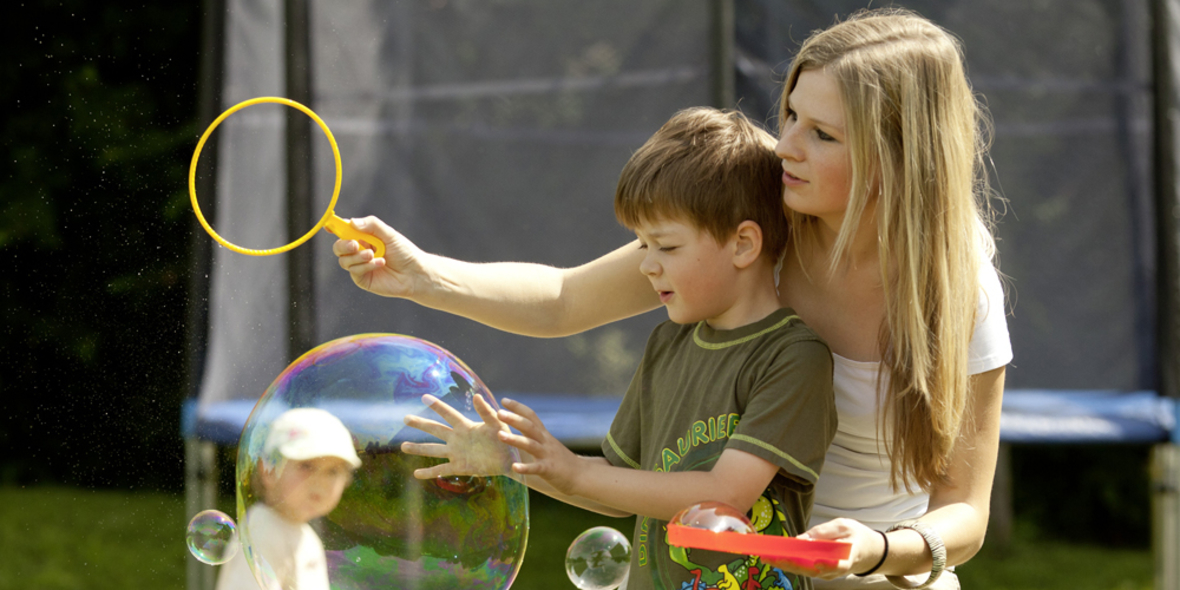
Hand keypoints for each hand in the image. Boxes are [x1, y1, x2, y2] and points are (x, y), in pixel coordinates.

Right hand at [330, 215, 428, 298]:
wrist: (414, 273)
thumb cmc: (404, 252)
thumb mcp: (389, 234)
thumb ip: (371, 225)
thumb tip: (351, 221)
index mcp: (363, 237)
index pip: (344, 230)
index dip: (334, 227)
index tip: (329, 227)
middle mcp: (358, 251)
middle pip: (338, 247)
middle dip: (343, 245)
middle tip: (355, 245)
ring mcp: (359, 266)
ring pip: (344, 260)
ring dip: (358, 257)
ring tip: (373, 255)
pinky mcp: (362, 279)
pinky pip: (354, 271)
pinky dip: (365, 266)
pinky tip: (380, 263)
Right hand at [400, 394, 515, 478]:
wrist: (512, 459)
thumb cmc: (507, 438)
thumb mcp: (497, 424)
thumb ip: (486, 412)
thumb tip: (476, 396)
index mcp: (466, 426)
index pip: (448, 414)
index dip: (437, 405)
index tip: (424, 396)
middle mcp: (458, 438)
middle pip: (435, 429)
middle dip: (420, 424)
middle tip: (405, 418)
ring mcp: (457, 453)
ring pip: (433, 450)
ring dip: (418, 448)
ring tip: (403, 446)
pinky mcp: (460, 467)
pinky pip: (441, 470)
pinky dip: (429, 472)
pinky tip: (416, 474)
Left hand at [495, 398, 582, 495]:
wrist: (582, 475)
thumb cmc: (561, 461)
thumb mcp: (549, 444)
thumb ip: (536, 436)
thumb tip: (522, 428)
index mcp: (544, 435)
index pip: (531, 416)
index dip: (518, 407)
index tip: (504, 400)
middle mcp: (545, 442)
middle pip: (529, 426)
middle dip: (514, 419)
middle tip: (498, 413)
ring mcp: (548, 455)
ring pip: (530, 444)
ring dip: (515, 439)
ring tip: (499, 435)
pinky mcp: (549, 470)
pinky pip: (536, 468)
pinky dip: (525, 467)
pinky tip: (514, 467)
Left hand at [764, 518, 884, 579]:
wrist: (867, 551)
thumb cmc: (855, 536)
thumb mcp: (844, 526)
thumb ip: (824, 532)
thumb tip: (802, 539)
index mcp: (848, 557)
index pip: (839, 566)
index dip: (828, 566)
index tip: (817, 562)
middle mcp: (836, 570)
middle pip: (813, 570)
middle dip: (791, 564)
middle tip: (773, 557)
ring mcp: (827, 573)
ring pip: (805, 571)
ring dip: (785, 564)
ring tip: (766, 556)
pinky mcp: (820, 571)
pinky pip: (804, 568)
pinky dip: (789, 563)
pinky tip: (774, 556)